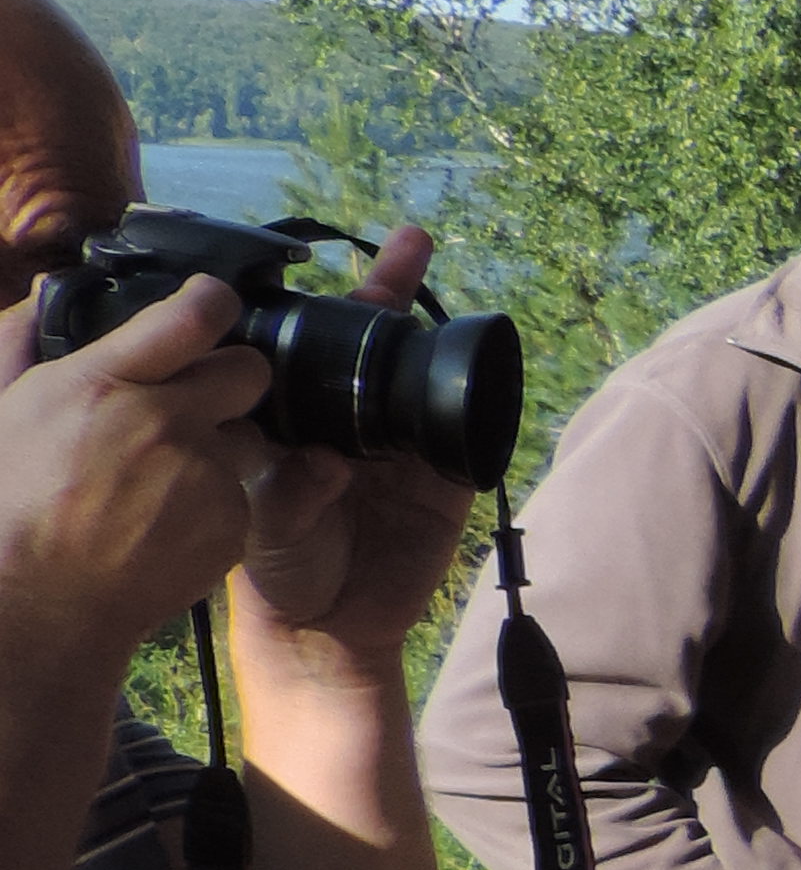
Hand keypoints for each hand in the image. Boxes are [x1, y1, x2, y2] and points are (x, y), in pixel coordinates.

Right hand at [0, 269, 274, 676]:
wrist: (37, 600)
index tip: (213, 304)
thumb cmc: (9, 502)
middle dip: (231, 378)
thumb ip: (22, 342)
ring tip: (160, 478)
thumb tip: (46, 295)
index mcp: (103, 384)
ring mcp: (204, 475)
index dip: (211, 302)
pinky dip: (213, 503)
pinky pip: (241, 495)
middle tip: (199, 398)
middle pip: (249, 371)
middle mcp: (163, 422)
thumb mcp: (2, 407)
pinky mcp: (232, 523)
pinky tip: (164, 520)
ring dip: (219, 447)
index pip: (192, 317)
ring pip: (247, 438)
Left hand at [234, 223, 476, 673]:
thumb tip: (327, 463)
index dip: (321, 311)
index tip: (311, 270)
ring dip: (433, 337)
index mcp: (299, 422)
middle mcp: (352, 424)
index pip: (311, 353)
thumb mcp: (260, 515)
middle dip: (390, 293)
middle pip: (374, 349)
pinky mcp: (448, 484)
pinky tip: (473, 385)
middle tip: (410, 244)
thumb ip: (285, 487)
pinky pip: (465, 442)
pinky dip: (470, 415)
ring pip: (423, 381)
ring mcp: (405, 451)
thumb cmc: (279, 564)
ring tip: (439, 282)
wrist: (330, 625)